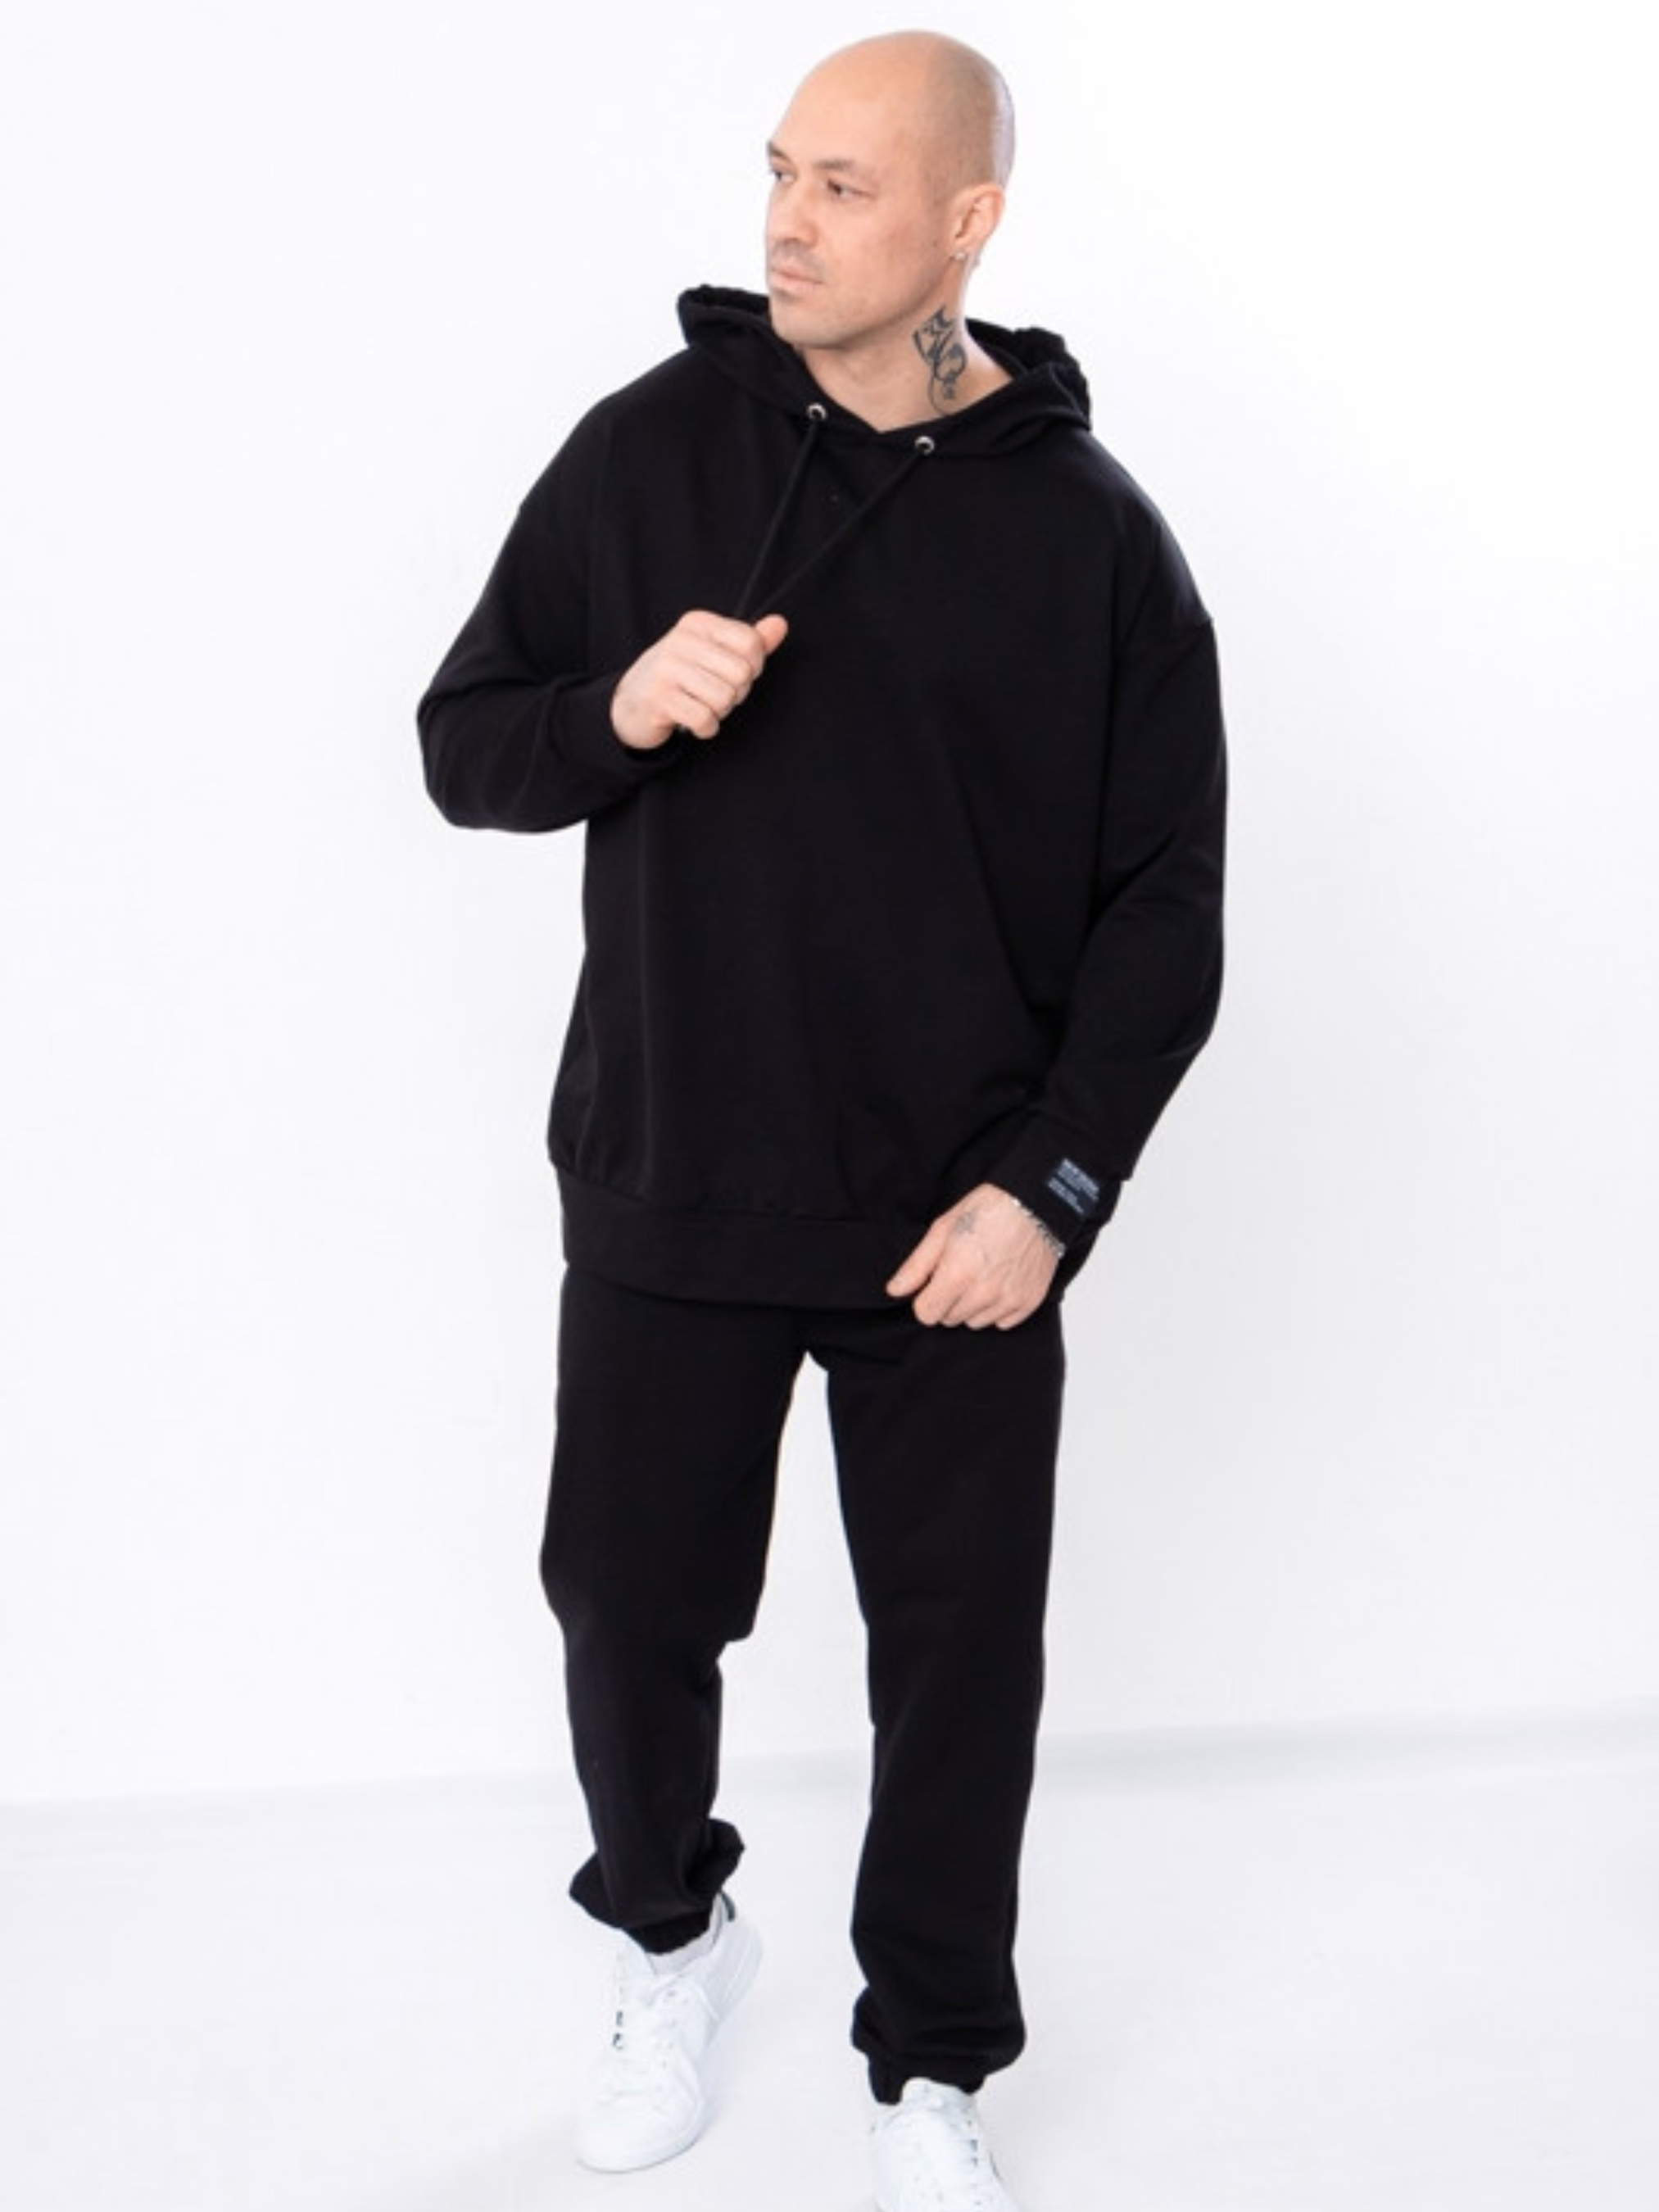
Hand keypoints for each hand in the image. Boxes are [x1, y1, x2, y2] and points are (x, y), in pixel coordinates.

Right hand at [611, 610, 788, 749]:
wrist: (632, 701)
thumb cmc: (682, 675)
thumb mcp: (714, 651)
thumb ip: (751, 641)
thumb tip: (781, 624)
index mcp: (698, 623)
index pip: (751, 643)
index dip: (754, 667)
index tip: (735, 674)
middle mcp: (681, 640)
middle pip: (742, 673)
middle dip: (737, 692)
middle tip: (717, 694)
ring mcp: (667, 669)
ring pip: (725, 698)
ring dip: (720, 711)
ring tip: (703, 705)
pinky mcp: (659, 699)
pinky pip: (704, 718)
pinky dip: (706, 727)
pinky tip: (696, 722)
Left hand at [886, 1183, 1061, 1330]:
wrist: (1036, 1204)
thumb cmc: (989, 1209)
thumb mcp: (943, 1229)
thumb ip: (917, 1265)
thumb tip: (895, 1291)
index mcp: (957, 1274)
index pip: (926, 1314)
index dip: (925, 1298)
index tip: (934, 1283)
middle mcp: (983, 1293)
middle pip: (949, 1319)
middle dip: (948, 1299)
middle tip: (961, 1270)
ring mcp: (1008, 1299)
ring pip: (974, 1322)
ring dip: (972, 1305)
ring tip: (982, 1274)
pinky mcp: (1028, 1302)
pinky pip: (1001, 1323)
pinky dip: (997, 1308)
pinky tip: (1001, 1281)